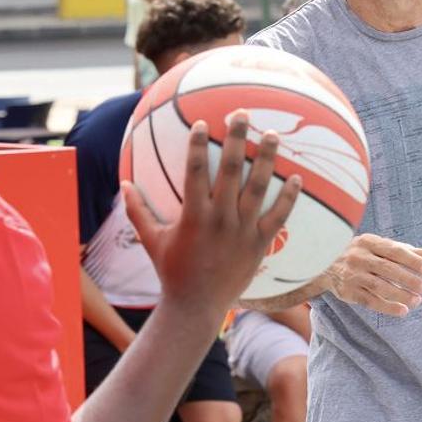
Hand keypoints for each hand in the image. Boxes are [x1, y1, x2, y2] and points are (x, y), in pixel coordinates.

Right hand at [123, 112, 301, 319]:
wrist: (196, 307)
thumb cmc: (172, 271)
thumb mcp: (152, 240)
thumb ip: (137, 211)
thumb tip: (123, 185)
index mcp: (193, 215)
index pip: (196, 170)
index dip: (198, 145)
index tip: (201, 122)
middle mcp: (220, 219)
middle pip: (231, 170)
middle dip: (236, 138)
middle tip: (242, 114)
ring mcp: (242, 231)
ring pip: (258, 187)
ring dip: (266, 159)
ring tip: (272, 135)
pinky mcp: (259, 244)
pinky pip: (278, 216)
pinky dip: (289, 197)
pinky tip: (298, 178)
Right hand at [327, 233, 421, 317]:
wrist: (324, 264)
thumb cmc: (360, 253)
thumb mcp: (378, 246)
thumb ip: (403, 250)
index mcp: (368, 242)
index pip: (393, 250)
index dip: (411, 260)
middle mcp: (358, 257)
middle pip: (387, 269)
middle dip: (408, 279)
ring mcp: (352, 275)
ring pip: (378, 286)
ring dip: (400, 294)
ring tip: (417, 300)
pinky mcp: (348, 292)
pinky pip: (370, 301)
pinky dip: (387, 307)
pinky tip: (402, 310)